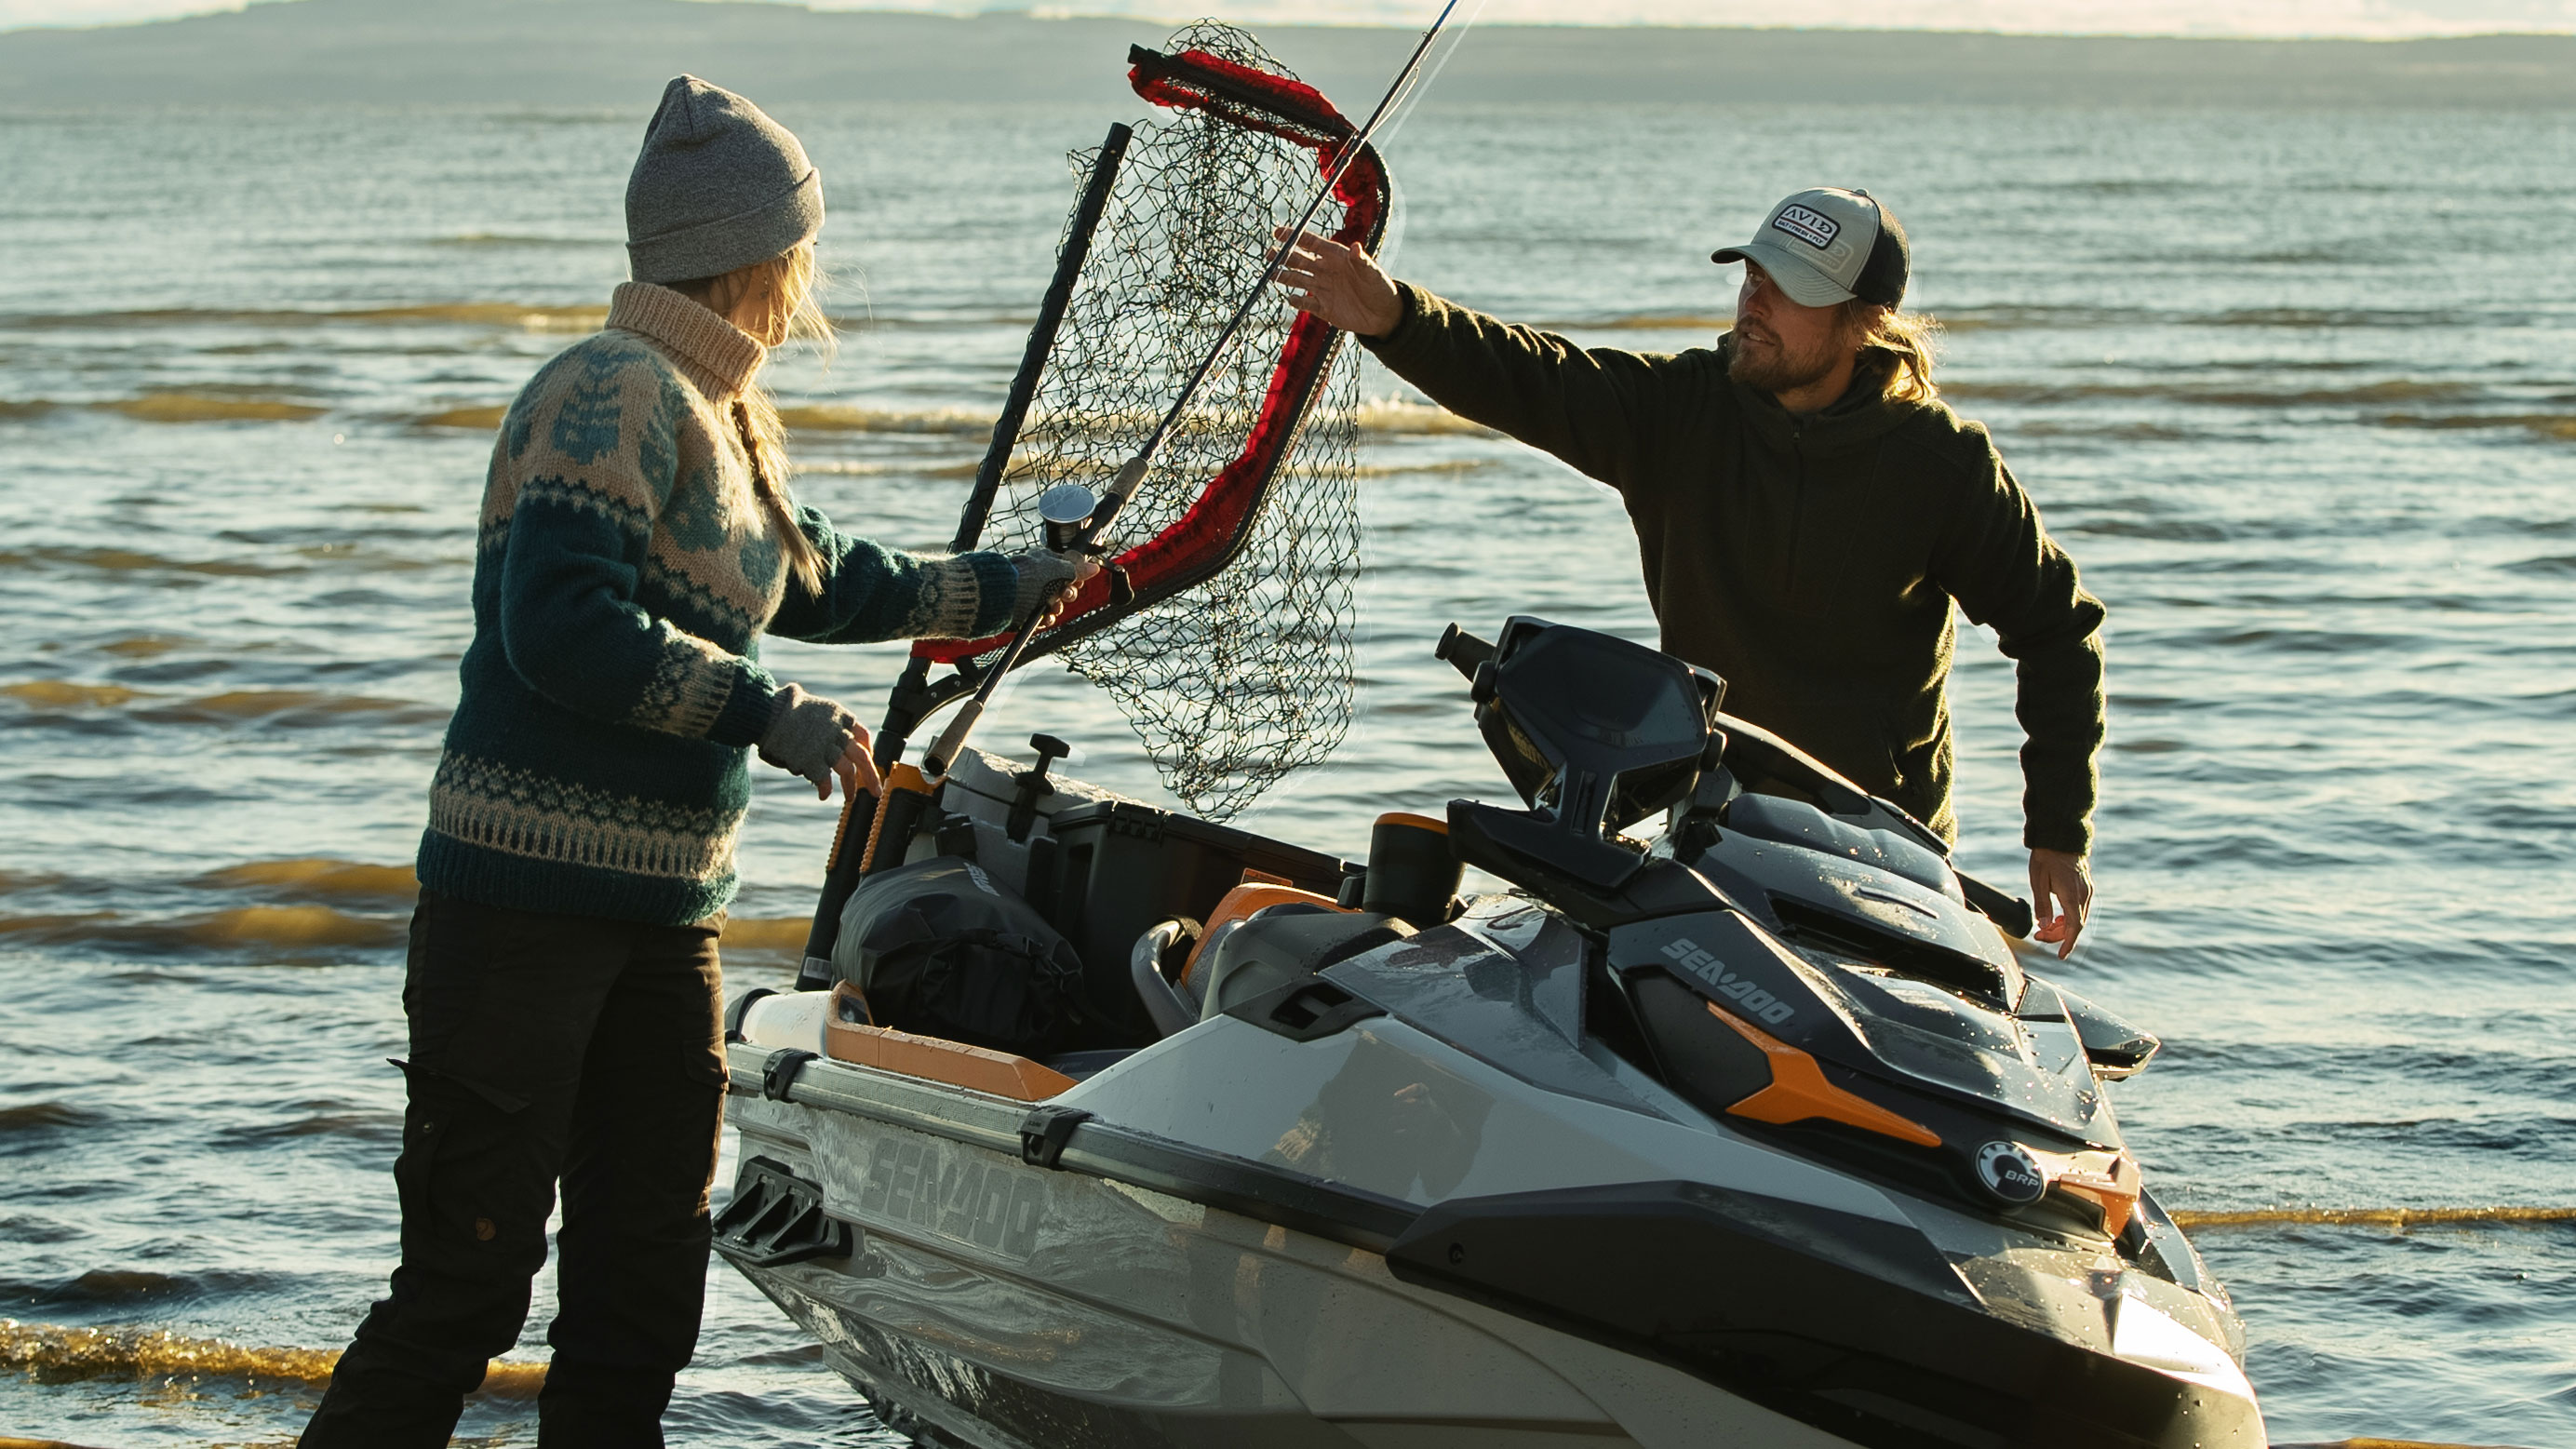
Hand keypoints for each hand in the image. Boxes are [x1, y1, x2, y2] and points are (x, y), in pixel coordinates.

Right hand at [758, 684, 875, 800]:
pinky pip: (824, 779)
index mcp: (839, 715)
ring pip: (847, 771)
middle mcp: (837, 731)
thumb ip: (826, 724)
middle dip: (871, 775)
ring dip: (850, 787)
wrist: (766, 711)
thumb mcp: (813, 707)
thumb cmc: (784, 708)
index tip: (868, 758)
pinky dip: (825, 789)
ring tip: (850, 798)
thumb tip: (832, 743)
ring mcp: (826, 747)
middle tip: (876, 790)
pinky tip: (824, 796)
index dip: (868, 749)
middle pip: (862, 756)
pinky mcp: (812, 760)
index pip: (862, 734)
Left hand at [1011, 551, 1101, 629]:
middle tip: (1064, 594)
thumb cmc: (1029, 576)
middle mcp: (1040, 577)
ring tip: (1052, 606)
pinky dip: (1047, 618)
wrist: (1004, 595)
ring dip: (1058, 607)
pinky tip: (1045, 616)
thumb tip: (1095, 567)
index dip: (1076, 576)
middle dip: (1068, 593)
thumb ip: (1079, 570)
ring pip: (1056, 604)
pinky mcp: (1029, 611)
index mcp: (1046, 561)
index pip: (1068, 567)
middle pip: (1065, 587)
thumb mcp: (1059, 570)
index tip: (1078, 581)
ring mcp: (1034, 595)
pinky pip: (1045, 617)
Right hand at [1272, 225, 1402, 338]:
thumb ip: (1361, 261)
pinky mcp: (1324, 308)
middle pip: (1299, 261)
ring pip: (1298, 280)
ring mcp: (1323, 289)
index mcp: (1335, 256)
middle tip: (1268, 254)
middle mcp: (1326, 270)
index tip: (1278, 233)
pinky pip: (1306, 304)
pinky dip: (1298, 302)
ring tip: (1271, 275)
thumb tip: (1356, 247)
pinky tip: (1291, 299)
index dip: (1293, 237)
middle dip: (1282, 257)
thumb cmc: (1380, 287)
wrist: (1385, 315)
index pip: (1310, 243)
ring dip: (1284, 277)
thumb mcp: (1372, 273)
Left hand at [2029, 848, 2091, 958]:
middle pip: (2075, 925)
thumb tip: (2043, 926)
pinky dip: (2068, 917)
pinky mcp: (2085, 886)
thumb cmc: (2046, 856)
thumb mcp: (2037, 881)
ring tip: (2045, 927)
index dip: (2068, 943)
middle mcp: (2083, 894)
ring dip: (2063, 926)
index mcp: (2072, 895)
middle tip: (2039, 936)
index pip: (2074, 927)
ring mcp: (2087, 890)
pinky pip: (2079, 908)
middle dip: (2058, 935)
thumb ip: (2041, 905)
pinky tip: (2056, 916)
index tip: (2061, 956)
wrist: (2061, 836)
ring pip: (2078, 917)